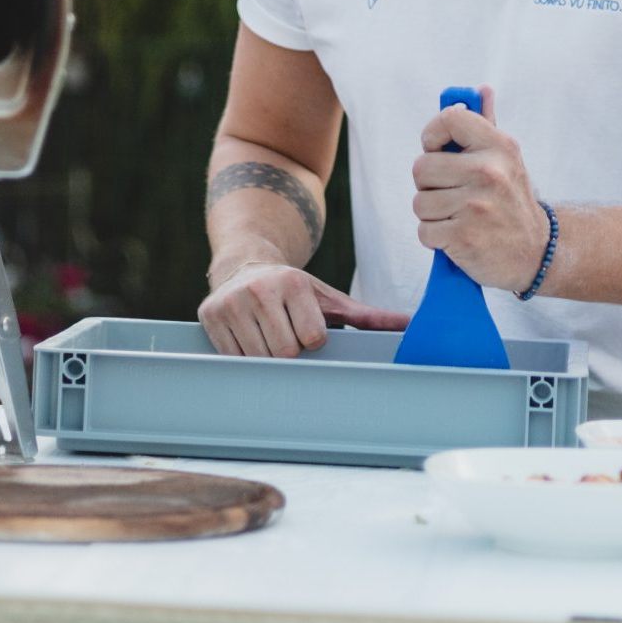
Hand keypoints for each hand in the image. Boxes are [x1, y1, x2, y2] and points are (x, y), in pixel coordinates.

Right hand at [197, 260, 407, 357]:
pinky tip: (248, 338)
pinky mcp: (209, 316)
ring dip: (267, 356)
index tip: (305, 327)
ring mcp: (231, 303)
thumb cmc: (294, 290)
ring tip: (267, 335)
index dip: (312, 340)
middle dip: (290, 350)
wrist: (245, 264)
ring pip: (258, 358)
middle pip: (285, 352)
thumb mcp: (329, 298)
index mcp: (293, 284)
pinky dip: (243, 357)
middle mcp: (260, 289)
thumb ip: (368, 316)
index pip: (312, 338)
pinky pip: (233, 357)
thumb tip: (411, 326)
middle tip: (285, 333)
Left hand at [412, 87, 549, 292]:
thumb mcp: (507, 160)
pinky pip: (425, 231)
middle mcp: (488, 172)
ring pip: (419, 203)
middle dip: (429, 185)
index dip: (433, 135)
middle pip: (420, 167)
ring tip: (458, 217)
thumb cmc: (512, 201)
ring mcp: (476, 206)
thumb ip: (487, 125)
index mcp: (498, 146)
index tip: (438, 151)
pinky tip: (458, 237)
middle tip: (452, 194)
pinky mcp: (464, 237)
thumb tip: (481, 90)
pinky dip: (436, 240)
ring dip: (433, 215)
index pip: (448, 119)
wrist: (536, 252)